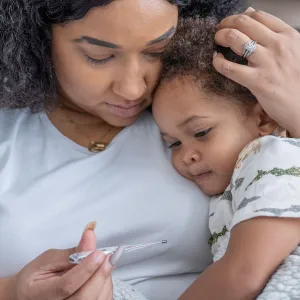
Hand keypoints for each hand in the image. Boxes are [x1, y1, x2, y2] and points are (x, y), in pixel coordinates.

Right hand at [11, 222, 115, 299]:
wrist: (30, 296)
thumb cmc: (36, 277)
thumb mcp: (48, 260)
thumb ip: (71, 252)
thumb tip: (90, 235)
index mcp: (41, 294)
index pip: (67, 285)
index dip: (86, 269)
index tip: (99, 253)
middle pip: (84, 297)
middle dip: (100, 274)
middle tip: (108, 256)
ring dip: (105, 278)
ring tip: (104, 262)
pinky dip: (106, 285)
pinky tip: (102, 273)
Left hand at [213, 8, 299, 136]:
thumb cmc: (296, 78)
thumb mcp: (292, 49)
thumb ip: (273, 33)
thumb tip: (250, 13)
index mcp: (287, 36)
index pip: (257, 16)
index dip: (238, 17)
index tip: (230, 23)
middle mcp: (277, 45)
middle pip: (243, 23)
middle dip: (225, 24)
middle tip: (219, 31)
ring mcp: (267, 63)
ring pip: (235, 39)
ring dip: (221, 37)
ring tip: (217, 42)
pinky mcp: (257, 82)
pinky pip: (230, 68)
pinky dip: (218, 62)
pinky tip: (217, 60)